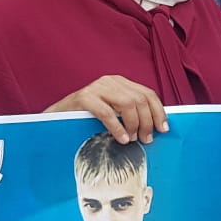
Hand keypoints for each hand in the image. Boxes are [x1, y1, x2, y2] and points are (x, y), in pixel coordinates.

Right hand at [48, 76, 167, 142]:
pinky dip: (117, 127)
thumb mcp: (112, 113)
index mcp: (120, 83)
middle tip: (147, 139)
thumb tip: (154, 128)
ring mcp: (96, 88)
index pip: (148, 93)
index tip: (164, 129)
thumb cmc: (87, 120)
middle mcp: (109, 81)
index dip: (158, 111)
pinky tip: (122, 139)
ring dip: (134, 124)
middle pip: (140, 99)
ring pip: (127, 104)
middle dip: (147, 121)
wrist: (56, 119)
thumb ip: (130, 114)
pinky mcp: (84, 98)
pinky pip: (107, 113)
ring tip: (133, 139)